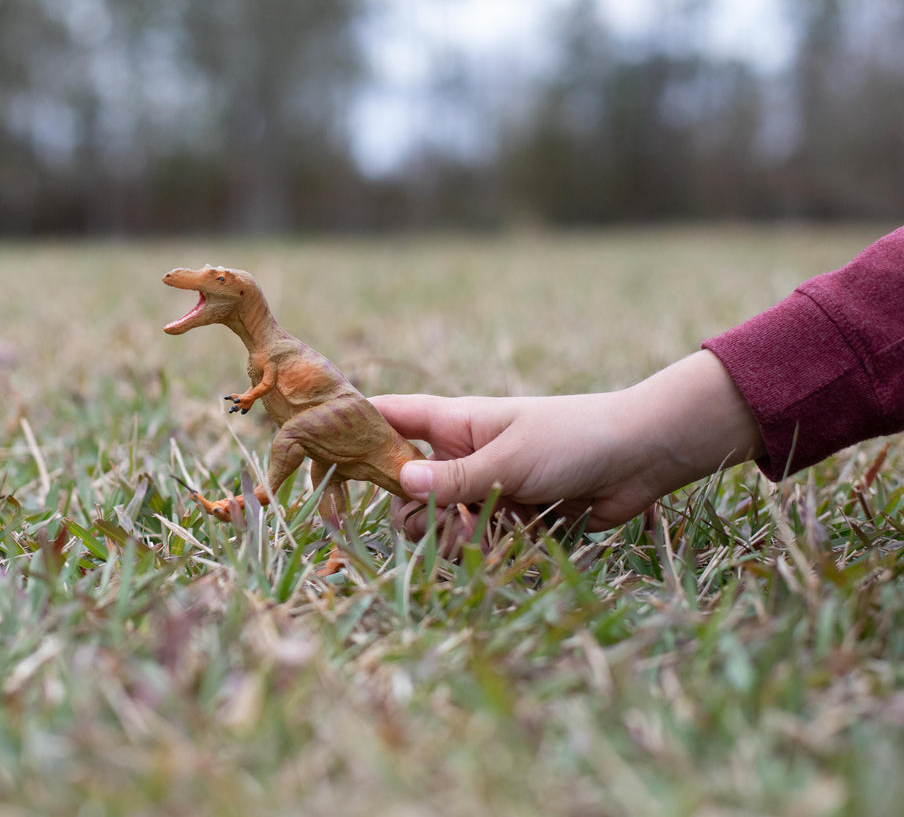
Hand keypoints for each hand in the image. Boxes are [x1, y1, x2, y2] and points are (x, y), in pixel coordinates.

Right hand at [373, 350, 764, 537]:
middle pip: (405, 484)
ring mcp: (485, 485)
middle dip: (413, 509)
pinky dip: (487, 544)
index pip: (387, 417)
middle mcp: (461, 452)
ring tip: (487, 531)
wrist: (642, 455)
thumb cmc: (574, 438)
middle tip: (440, 520)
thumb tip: (397, 484)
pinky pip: (478, 537)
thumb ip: (454, 476)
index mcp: (454, 422)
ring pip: (439, 518)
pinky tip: (520, 536)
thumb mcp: (509, 456)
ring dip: (452, 533)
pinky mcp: (511, 514)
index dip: (352, 431)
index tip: (320, 458)